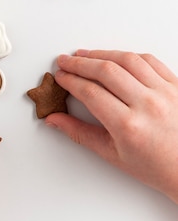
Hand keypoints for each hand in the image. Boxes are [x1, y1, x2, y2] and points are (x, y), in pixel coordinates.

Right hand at [47, 50, 177, 202]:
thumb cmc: (156, 166)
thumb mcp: (112, 154)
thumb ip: (79, 133)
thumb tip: (55, 120)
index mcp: (128, 126)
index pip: (90, 92)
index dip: (70, 81)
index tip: (60, 77)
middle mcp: (148, 105)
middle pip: (106, 70)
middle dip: (79, 63)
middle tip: (65, 61)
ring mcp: (165, 92)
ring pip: (127, 60)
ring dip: (101, 53)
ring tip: (85, 55)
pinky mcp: (177, 85)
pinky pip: (150, 61)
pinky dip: (128, 56)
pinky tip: (115, 57)